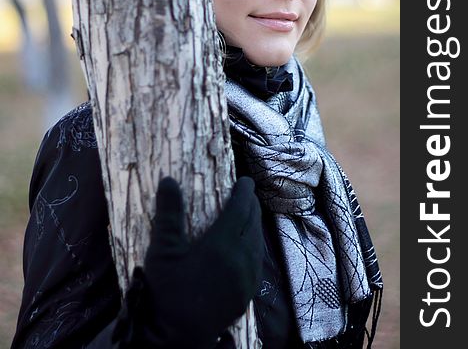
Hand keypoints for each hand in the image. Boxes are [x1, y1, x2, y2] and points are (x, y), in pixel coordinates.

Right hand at [116, 176, 262, 348]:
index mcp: (222, 245)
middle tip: (246, 193)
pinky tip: (248, 244)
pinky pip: (257, 261)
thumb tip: (169, 180)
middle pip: (253, 223)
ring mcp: (247, 279)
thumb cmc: (167, 292)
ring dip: (255, 224)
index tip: (245, 180)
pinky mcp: (247, 294)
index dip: (244, 192)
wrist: (177, 336)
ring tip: (248, 214)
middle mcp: (241, 259)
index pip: (241, 209)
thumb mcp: (162, 251)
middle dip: (251, 205)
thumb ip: (168, 214)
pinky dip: (255, 245)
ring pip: (258, 242)